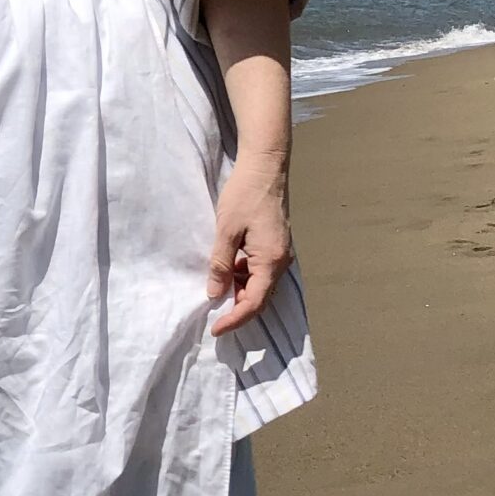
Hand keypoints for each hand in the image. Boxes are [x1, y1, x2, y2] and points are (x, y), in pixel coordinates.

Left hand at [207, 165, 292, 335]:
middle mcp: (281, 261)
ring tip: (217, 293)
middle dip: (238, 311)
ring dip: (241, 293)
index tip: (215, 329)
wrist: (265, 166)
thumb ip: (221, 264)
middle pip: (261, 298)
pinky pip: (261, 271)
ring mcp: (281, 253)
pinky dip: (245, 278)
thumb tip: (214, 294)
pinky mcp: (276, 245)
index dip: (235, 320)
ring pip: (261, 285)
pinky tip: (228, 272)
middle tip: (214, 318)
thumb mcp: (226, 230)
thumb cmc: (244, 194)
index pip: (254, 303)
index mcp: (270, 260)